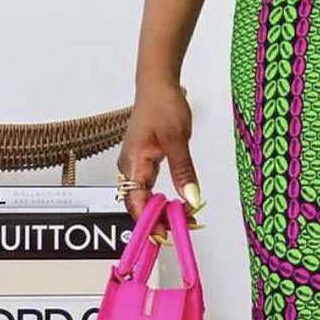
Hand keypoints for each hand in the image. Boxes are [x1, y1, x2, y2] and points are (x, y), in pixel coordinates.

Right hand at [116, 79, 204, 241]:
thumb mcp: (177, 139)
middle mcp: (129, 167)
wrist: (158, 83)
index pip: (137, 204)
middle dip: (159, 220)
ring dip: (162, 210)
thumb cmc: (163, 104)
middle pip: (139, 204)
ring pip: (145, 196)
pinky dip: (162, 197)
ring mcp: (135, 164)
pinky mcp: (143, 159)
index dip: (150, 224)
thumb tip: (191, 199)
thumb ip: (183, 171)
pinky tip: (177, 201)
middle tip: (184, 227)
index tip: (169, 236)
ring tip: (185, 218)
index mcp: (133, 163)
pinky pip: (149, 186)